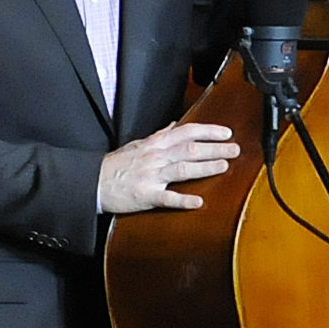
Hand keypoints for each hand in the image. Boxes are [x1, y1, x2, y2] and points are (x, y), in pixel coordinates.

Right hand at [99, 118, 240, 214]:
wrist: (93, 182)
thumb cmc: (116, 164)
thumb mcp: (138, 144)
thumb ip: (160, 135)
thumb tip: (176, 125)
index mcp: (155, 144)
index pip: (186, 132)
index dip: (208, 131)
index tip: (226, 132)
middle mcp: (155, 157)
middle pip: (189, 149)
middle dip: (215, 148)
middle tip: (235, 149)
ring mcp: (151, 176)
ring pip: (182, 169)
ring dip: (205, 167)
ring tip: (224, 166)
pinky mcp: (145, 196)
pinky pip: (166, 198)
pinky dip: (183, 200)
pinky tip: (198, 202)